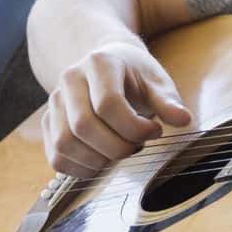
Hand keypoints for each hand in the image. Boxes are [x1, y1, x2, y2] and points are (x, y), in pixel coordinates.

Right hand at [40, 41, 191, 177]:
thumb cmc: (134, 75)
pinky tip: (102, 161)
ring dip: (97, 160)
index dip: (134, 128)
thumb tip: (183, 119)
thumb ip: (168, 101)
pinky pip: (56, 156)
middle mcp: (70, 79)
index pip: (108, 104)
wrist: (106, 64)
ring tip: (120, 152)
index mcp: (99, 63)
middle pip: (83, 126)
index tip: (154, 131)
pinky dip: (80, 168)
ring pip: (65, 144)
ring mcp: (54, 101)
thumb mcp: (156, 81)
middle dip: (116, 147)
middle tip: (137, 147)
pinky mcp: (49, 122)